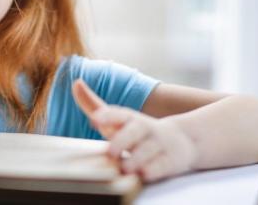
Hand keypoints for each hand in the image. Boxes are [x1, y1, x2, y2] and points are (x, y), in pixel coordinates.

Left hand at [71, 79, 197, 182]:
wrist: (182, 140)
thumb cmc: (137, 131)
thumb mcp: (116, 119)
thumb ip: (93, 104)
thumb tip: (75, 83)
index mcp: (130, 118)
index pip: (120, 113)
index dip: (108, 115)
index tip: (96, 119)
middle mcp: (145, 129)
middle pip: (135, 130)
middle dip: (123, 140)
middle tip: (111, 152)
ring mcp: (159, 144)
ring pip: (148, 150)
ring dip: (136, 158)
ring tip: (125, 168)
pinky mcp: (170, 161)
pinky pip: (162, 165)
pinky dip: (154, 169)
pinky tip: (144, 174)